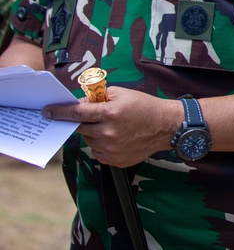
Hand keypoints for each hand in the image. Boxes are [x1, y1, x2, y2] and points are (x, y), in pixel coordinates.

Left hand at [43, 87, 181, 167]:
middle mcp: (108, 132)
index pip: (77, 113)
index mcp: (110, 113)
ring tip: (115, 127)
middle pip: (81, 128)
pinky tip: (118, 138)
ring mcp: (111, 149)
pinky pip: (98, 152)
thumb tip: (78, 104)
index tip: (47, 112)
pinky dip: (103, 145)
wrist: (166, 126)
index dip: (60, 112)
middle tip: (97, 117)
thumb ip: (98, 98)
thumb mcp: (122, 94)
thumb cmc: (145, 106)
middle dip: (84, 121)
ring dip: (95, 133)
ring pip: (89, 140)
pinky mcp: (115, 160)